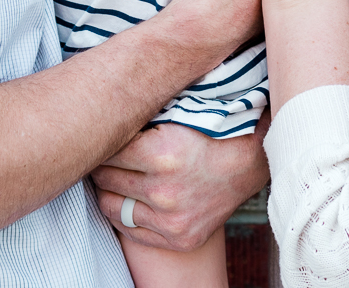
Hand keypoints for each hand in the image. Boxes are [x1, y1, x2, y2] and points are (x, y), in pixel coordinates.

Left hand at [91, 120, 269, 250]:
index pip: (107, 150)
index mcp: (162, 154)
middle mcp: (164, 190)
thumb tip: (100, 112)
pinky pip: (130, 229)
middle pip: (105, 177)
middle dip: (100, 163)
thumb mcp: (174, 115)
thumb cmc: (209, 132)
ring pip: (111, 205)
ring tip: (111, 175)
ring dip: (107, 189)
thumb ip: (139, 118)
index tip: (101, 135)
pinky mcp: (178, 237)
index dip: (102, 140)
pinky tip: (123, 197)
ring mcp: (171, 219)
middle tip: (102, 153)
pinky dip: (122, 213)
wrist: (247, 162)